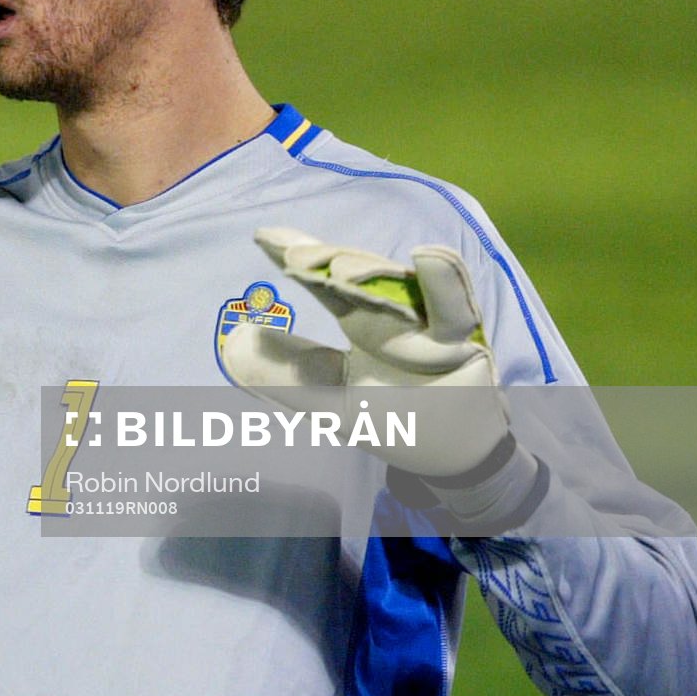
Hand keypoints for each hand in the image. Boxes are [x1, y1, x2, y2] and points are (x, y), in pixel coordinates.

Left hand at [220, 227, 508, 479]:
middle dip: (327, 260)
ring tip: (336, 264)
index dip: (297, 256)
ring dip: (369, 272)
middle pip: (360, 275)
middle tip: (290, 255)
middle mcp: (395, 311)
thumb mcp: (329, 400)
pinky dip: (445, 283)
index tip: (262, 237)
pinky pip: (455, 311)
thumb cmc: (394, 420)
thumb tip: (232, 344)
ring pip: (400, 287)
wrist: (449, 458)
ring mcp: (430, 323)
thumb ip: (285, 377)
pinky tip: (427, 255)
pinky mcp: (464, 344)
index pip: (325, 281)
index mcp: (363, 319)